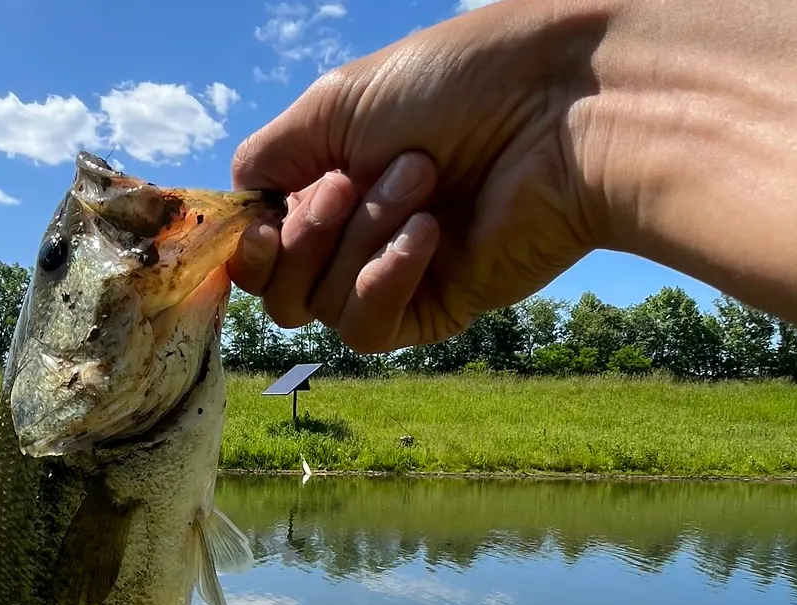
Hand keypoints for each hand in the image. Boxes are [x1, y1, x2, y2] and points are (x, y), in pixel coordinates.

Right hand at [229, 0, 608, 352]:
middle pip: (275, 289)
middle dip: (306, 232)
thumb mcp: (337, 102)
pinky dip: (385, 279)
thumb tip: (236, 206)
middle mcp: (355, 236)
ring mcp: (392, 278)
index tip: (259, 221)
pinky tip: (429, 235)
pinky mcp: (432, 313)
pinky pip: (366, 329)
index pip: (257, 246)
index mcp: (329, 182)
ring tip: (421, 180)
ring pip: (317, 306)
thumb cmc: (458, 83)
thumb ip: (269, 158)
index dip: (247, 245)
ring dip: (360, 238)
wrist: (559, 111)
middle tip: (355, 178)